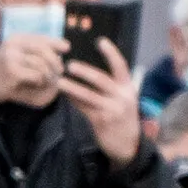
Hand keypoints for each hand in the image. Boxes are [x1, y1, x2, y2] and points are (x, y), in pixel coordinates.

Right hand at [0, 29, 66, 107]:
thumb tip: (62, 49)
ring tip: (46, 81)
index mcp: (16, 38)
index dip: (55, 42)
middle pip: (43, 49)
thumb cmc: (8, 74)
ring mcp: (11, 56)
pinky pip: (36, 75)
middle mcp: (13, 44)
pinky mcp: (12, 70)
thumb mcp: (21, 59)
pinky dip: (40, 81)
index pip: (40, 37)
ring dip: (48, 75)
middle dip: (55, 61)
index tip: (67, 48)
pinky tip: (36, 84)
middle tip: (58, 72)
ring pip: (41, 64)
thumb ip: (38, 53)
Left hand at [59, 37, 144, 160]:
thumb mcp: (123, 100)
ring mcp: (112, 110)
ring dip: (72, 87)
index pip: (121, 66)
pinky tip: (64, 94)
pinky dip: (73, 100)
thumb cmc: (122, 118)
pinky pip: (83, 107)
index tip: (100, 41)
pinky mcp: (101, 121)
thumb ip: (112, 87)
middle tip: (69, 64)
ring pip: (89, 95)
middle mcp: (122, 97)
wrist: (128, 146)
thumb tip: (88, 69)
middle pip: (101, 80)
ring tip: (59, 81)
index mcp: (128, 88)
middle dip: (84, 71)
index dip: (111, 53)